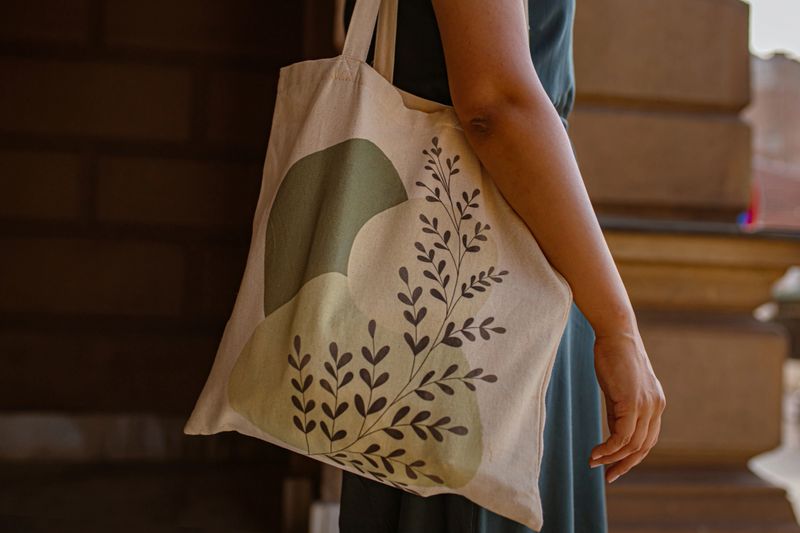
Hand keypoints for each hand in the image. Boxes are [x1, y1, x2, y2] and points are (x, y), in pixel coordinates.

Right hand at [589, 327, 665, 483]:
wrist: (615, 334)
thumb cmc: (613, 356)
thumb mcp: (618, 389)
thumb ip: (619, 412)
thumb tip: (614, 437)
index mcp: (655, 403)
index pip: (647, 440)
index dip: (631, 458)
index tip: (614, 468)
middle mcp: (656, 406)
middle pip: (643, 447)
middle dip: (624, 464)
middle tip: (606, 476)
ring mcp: (646, 405)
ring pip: (632, 445)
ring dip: (612, 458)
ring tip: (593, 462)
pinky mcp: (633, 403)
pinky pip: (622, 436)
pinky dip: (609, 448)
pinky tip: (595, 452)